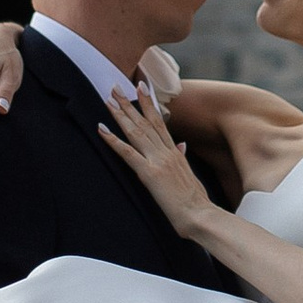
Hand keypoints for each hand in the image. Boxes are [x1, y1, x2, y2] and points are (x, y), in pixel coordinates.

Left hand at [98, 81, 219, 239]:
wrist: (201, 215)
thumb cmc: (197, 203)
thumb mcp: (191, 176)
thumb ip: (183, 159)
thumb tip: (181, 146)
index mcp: (176, 153)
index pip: (160, 123)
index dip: (149, 105)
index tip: (141, 88)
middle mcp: (167, 152)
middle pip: (146, 122)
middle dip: (130, 103)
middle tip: (116, 87)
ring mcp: (158, 161)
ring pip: (136, 132)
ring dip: (120, 114)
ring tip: (108, 99)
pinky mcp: (149, 173)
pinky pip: (127, 153)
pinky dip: (113, 140)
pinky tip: (101, 129)